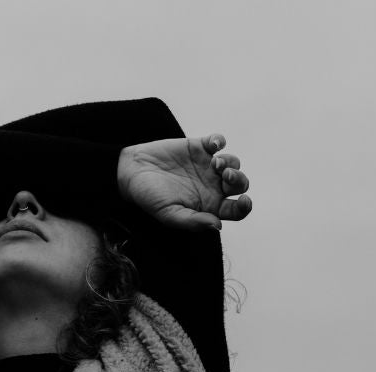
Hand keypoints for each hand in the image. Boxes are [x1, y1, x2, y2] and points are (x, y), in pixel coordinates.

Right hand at [116, 134, 250, 230]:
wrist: (130, 172)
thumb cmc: (148, 197)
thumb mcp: (168, 214)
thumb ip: (193, 222)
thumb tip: (217, 225)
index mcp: (209, 206)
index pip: (236, 209)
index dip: (245, 207)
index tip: (244, 201)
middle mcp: (212, 186)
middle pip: (239, 184)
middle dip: (238, 180)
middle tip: (225, 176)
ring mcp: (207, 166)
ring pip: (233, 162)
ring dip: (229, 162)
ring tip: (214, 163)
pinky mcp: (199, 147)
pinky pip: (218, 142)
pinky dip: (219, 141)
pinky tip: (212, 145)